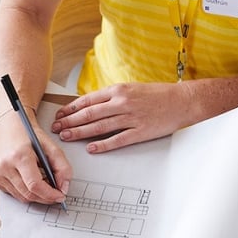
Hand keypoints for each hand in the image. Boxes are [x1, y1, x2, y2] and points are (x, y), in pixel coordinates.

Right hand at [0, 110, 71, 204]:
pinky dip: (26, 192)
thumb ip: (62, 167)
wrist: (10, 129)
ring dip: (37, 196)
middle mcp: (5, 166)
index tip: (60, 196)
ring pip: (22, 197)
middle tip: (56, 193)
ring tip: (45, 185)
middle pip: (29, 194)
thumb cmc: (29, 136)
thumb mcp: (51, 147)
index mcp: (19, 155)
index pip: (34, 185)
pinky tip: (31, 182)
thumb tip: (64, 188)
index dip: (49, 194)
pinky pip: (15, 194)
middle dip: (45, 197)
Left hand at [52, 82, 194, 152]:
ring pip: (99, 126)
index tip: (59, 115)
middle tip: (56, 128)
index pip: (87, 100)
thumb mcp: (130, 89)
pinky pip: (117, 140)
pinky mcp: (140, 132)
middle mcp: (122, 103)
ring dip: (80, 132)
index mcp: (117, 90)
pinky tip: (91, 149)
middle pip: (89, 114)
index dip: (70, 109)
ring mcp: (131, 118)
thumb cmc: (155, 95)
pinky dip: (103, 145)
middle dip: (69, 122)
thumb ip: (110, 97)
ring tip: (66, 137)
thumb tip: (89, 106)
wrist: (181, 101)